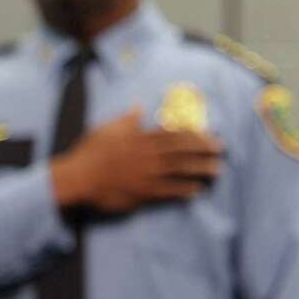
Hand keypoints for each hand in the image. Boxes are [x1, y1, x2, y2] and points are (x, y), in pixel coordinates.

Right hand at [51, 110, 222, 213]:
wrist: (76, 178)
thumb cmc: (89, 153)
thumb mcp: (106, 129)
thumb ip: (127, 120)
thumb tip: (139, 106)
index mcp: (140, 138)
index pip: (174, 135)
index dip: (196, 136)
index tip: (211, 136)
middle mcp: (147, 155)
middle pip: (182, 151)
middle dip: (204, 150)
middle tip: (222, 151)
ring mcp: (145, 174)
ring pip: (179, 170)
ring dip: (200, 170)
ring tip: (216, 170)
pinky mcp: (141, 192)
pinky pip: (167, 191)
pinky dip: (183, 190)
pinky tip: (196, 190)